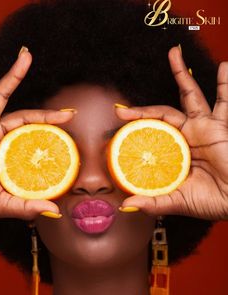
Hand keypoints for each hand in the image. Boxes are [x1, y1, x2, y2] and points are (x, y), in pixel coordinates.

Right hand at [0, 48, 73, 219]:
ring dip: (45, 103)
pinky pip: (0, 94)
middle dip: (53, 120)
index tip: (75, 144)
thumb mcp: (2, 204)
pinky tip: (26, 58)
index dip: (57, 145)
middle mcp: (7, 143)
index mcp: (14, 161)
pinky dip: (13, 76)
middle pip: (35, 127)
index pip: (40, 149)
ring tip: (52, 85)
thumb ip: (26, 207)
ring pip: (21, 110)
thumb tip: (55, 210)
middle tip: (72, 115)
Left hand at [116, 46, 227, 219]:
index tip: (116, 122)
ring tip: (174, 54)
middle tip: (122, 107)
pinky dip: (226, 85)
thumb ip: (153, 202)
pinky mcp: (220, 125)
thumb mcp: (177, 201)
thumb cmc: (210, 200)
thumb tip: (126, 205)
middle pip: (162, 114)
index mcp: (172, 151)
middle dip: (143, 109)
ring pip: (191, 96)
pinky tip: (224, 67)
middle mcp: (185, 136)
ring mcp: (203, 127)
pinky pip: (224, 101)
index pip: (149, 134)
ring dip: (183, 76)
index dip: (134, 128)